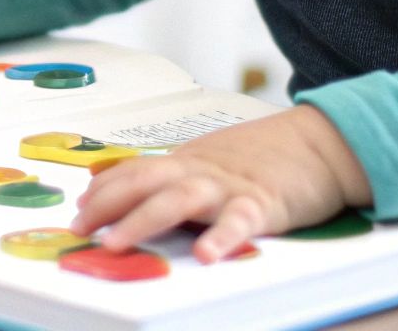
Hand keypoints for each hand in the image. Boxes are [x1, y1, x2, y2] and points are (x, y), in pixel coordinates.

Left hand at [70, 105, 372, 262]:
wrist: (320, 141)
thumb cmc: (265, 155)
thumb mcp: (212, 159)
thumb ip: (178, 174)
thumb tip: (135, 188)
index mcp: (187, 161)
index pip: (134, 171)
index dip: (102, 191)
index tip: (78, 209)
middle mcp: (200, 171)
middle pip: (144, 182)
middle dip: (106, 206)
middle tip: (79, 228)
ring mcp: (228, 186)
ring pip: (178, 199)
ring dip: (142, 221)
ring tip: (116, 243)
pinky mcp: (262, 204)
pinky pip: (239, 222)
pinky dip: (222, 238)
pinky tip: (206, 256)